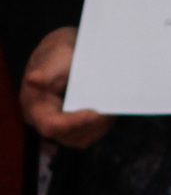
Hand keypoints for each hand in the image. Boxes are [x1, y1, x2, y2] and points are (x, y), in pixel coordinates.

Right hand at [19, 27, 113, 148]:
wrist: (66, 57)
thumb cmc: (59, 56)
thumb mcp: (55, 57)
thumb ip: (47, 70)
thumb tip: (34, 78)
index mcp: (35, 107)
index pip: (50, 125)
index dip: (72, 122)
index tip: (95, 113)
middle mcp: (46, 121)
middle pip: (68, 136)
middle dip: (91, 125)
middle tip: (110, 109)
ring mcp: (61, 126)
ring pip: (81, 139)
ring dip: (99, 127)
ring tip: (112, 109)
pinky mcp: (75, 127)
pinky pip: (89, 136)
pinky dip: (102, 127)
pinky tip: (110, 112)